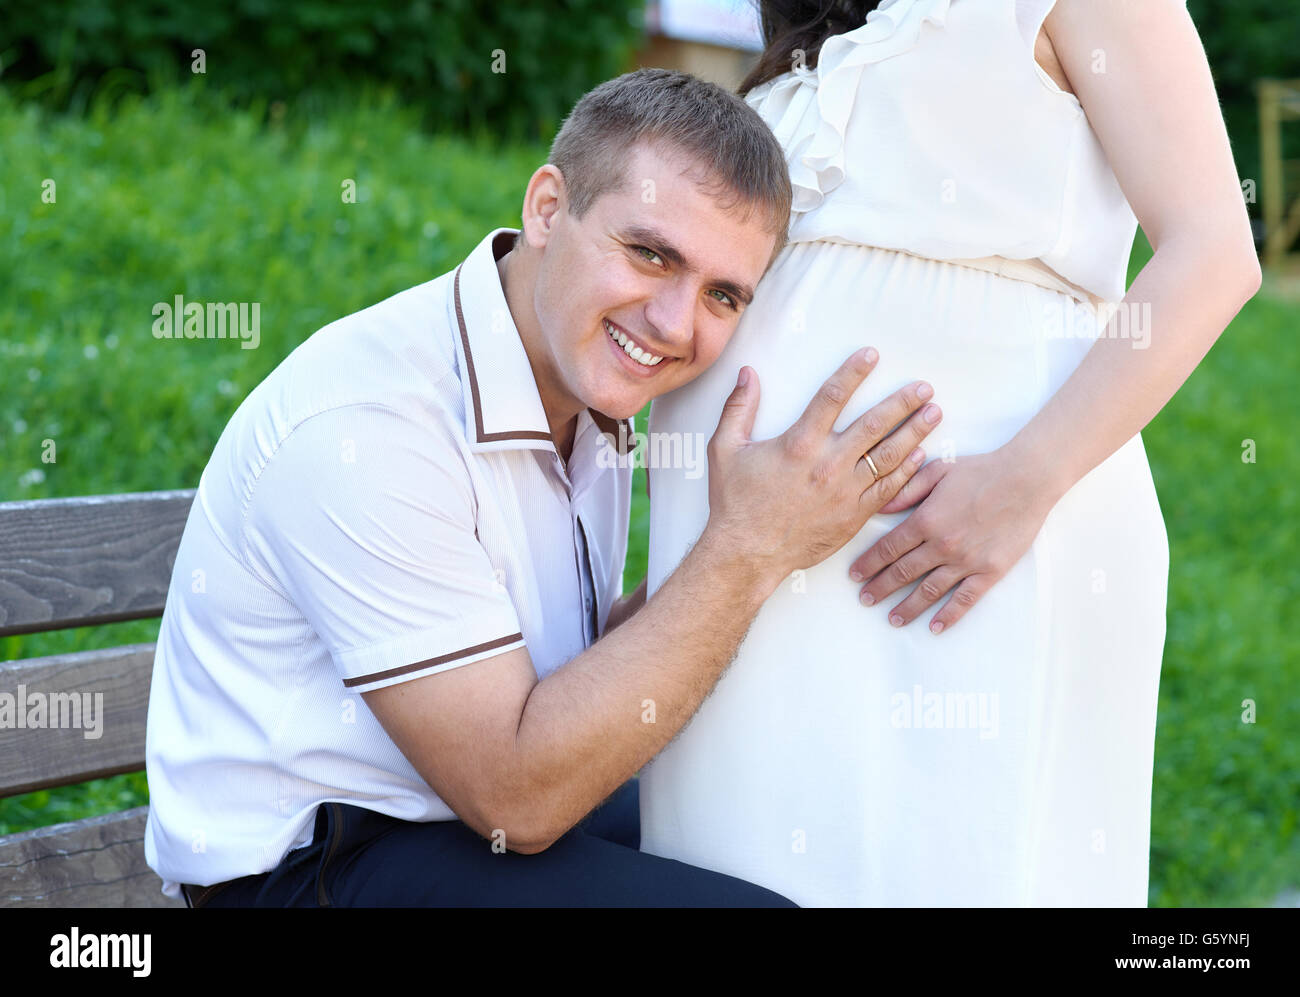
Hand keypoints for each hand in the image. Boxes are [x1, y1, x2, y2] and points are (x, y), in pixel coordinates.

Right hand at [704, 348, 940, 594]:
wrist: (748, 554)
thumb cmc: (735, 503)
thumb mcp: (725, 449)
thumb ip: (738, 408)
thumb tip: (747, 373)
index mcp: (799, 443)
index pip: (832, 396)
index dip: (854, 371)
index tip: (872, 354)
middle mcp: (828, 464)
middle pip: (875, 424)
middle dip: (903, 402)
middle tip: (924, 387)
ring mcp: (846, 491)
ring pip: (890, 456)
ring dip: (915, 432)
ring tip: (934, 413)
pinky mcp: (854, 515)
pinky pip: (889, 489)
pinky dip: (908, 471)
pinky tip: (921, 455)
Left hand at [846, 448, 1055, 633]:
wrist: (1026, 479)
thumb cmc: (982, 470)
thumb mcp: (937, 470)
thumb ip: (906, 490)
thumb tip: (878, 506)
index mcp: (925, 520)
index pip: (888, 549)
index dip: (868, 564)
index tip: (854, 576)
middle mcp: (941, 545)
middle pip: (902, 573)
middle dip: (880, 588)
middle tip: (865, 600)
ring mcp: (966, 561)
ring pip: (929, 590)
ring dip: (908, 606)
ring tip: (892, 618)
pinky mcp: (990, 571)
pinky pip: (965, 599)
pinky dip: (949, 615)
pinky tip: (935, 627)